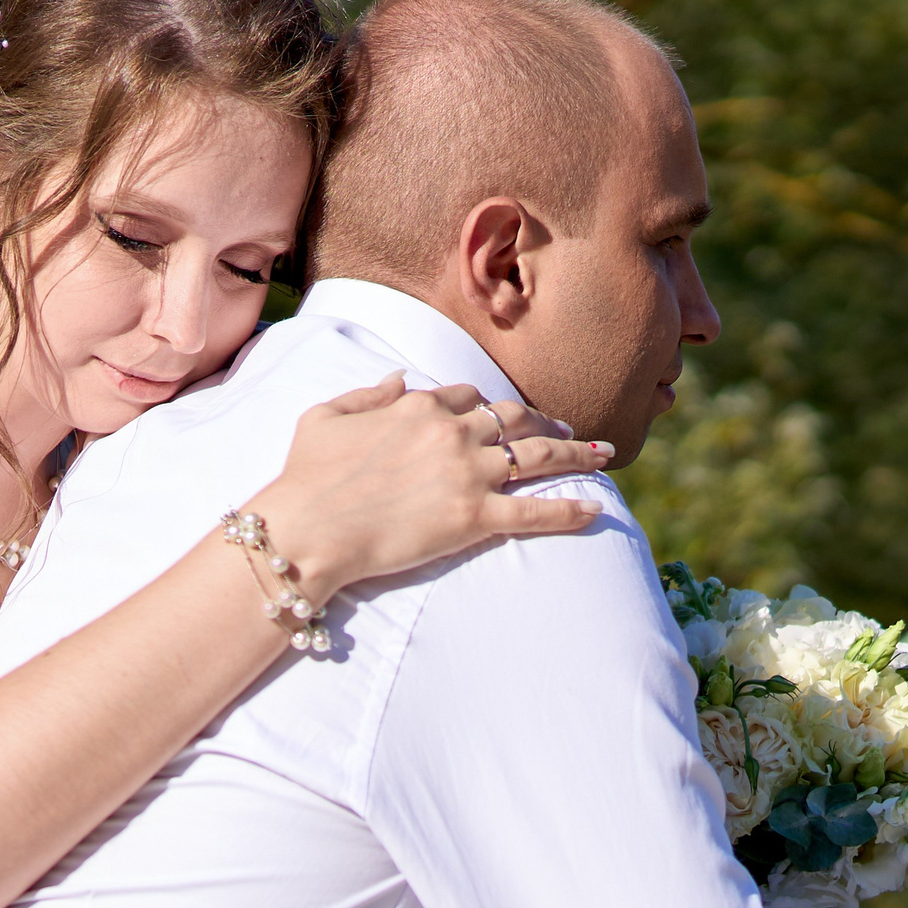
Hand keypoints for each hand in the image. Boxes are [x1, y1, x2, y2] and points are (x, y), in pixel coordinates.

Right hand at [253, 375, 611, 600]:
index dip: (488, 405)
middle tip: (567, 428)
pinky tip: (596, 510)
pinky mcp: (474, 517)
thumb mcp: (325, 416)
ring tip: (602, 455)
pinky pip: (534, 513)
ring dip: (574, 454)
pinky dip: (569, 511)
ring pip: (536, 457)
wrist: (309, 529)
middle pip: (514, 419)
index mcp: (419, 406)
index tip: (501, 413)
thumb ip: (367, 394)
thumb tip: (397, 378)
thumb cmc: (306, 477)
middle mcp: (453, 432)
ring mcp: (468, 474)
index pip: (468, 397)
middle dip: (544, 421)